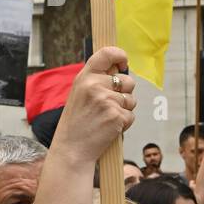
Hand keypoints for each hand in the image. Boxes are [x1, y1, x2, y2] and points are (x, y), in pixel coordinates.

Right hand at [52, 48, 135, 164]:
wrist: (72, 149)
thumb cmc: (76, 123)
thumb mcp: (79, 93)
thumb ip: (95, 79)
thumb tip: (117, 70)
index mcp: (84, 77)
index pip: (106, 54)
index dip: (119, 56)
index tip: (123, 63)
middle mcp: (95, 86)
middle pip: (127, 81)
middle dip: (124, 93)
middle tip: (108, 105)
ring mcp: (107, 101)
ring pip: (131, 99)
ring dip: (124, 109)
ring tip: (106, 118)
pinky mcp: (117, 116)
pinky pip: (131, 115)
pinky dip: (124, 123)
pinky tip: (109, 127)